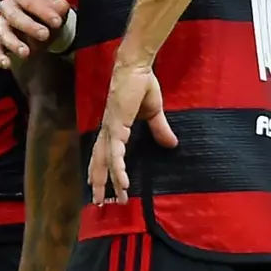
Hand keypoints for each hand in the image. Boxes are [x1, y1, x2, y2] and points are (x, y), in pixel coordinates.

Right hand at [0, 0, 72, 69]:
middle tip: (45, 35)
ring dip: (14, 43)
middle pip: (13, 15)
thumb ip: (59, 7)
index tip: (57, 21)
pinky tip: (7, 63)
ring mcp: (2, 25)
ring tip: (26, 53)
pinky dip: (0, 57)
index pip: (28, 0)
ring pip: (4, 33)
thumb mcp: (56, 8)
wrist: (42, 25)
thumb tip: (62, 6)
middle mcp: (7, 6)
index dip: (43, 11)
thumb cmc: (46, 14)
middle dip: (29, 26)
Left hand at [87, 63, 177, 204]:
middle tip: (99, 203)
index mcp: (113, 127)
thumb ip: (159, 129)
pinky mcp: (117, 126)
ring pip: (105, 161)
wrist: (137, 67)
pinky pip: (116, 153)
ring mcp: (111, 129)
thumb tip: (172, 145)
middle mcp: (108, 130)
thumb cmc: (141, 85)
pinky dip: (117, 168)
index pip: (104, 152)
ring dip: (106, 181)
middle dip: (98, 182)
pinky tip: (121, 182)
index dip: (100, 169)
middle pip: (99, 161)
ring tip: (108, 201)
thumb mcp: (154, 112)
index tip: (100, 186)